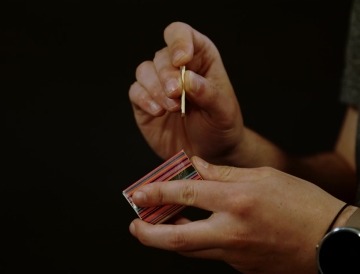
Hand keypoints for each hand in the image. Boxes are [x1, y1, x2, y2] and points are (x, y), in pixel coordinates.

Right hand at [128, 22, 245, 164]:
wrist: (210, 153)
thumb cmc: (221, 127)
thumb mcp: (224, 111)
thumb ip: (209, 94)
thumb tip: (188, 79)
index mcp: (200, 58)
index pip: (182, 35)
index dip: (179, 42)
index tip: (182, 60)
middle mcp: (176, 67)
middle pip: (161, 56)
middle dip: (167, 75)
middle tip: (176, 94)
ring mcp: (158, 85)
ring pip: (144, 71)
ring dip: (156, 89)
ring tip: (172, 108)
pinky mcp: (144, 103)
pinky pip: (135, 92)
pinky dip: (144, 100)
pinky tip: (159, 112)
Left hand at [129, 156, 345, 273]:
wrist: (335, 243)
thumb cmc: (305, 204)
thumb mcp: (265, 176)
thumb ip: (225, 172)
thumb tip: (196, 166)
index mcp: (237, 201)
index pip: (185, 195)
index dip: (156, 193)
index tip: (138, 194)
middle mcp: (232, 230)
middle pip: (178, 239)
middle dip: (148, 235)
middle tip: (134, 227)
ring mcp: (237, 254)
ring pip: (192, 251)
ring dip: (171, 240)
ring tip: (160, 228)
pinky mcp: (244, 268)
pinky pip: (215, 255)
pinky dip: (202, 243)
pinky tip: (202, 231)